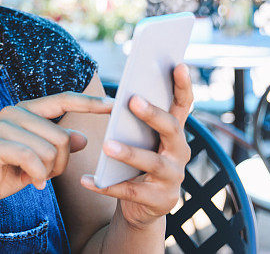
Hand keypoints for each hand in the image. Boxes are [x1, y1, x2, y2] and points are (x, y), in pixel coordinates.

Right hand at [0, 92, 112, 215]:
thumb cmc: (8, 171)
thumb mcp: (40, 160)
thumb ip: (58, 147)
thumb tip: (82, 137)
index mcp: (26, 110)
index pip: (63, 100)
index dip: (89, 101)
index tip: (113, 103)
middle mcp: (13, 112)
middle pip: (61, 136)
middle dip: (60, 164)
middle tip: (44, 175)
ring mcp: (0, 126)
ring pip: (48, 150)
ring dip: (46, 173)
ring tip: (32, 177)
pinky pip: (30, 158)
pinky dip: (36, 176)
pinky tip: (29, 182)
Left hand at [80, 64, 193, 229]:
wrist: (143, 205)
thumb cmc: (138, 161)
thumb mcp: (140, 138)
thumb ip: (137, 118)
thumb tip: (126, 89)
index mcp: (174, 131)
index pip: (183, 104)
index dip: (183, 85)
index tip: (178, 64)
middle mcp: (179, 152)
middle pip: (171, 129)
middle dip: (152, 114)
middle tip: (132, 100)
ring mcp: (172, 177)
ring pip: (151, 162)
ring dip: (129, 153)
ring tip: (106, 146)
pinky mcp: (159, 199)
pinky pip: (130, 191)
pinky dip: (106, 186)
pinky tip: (86, 180)